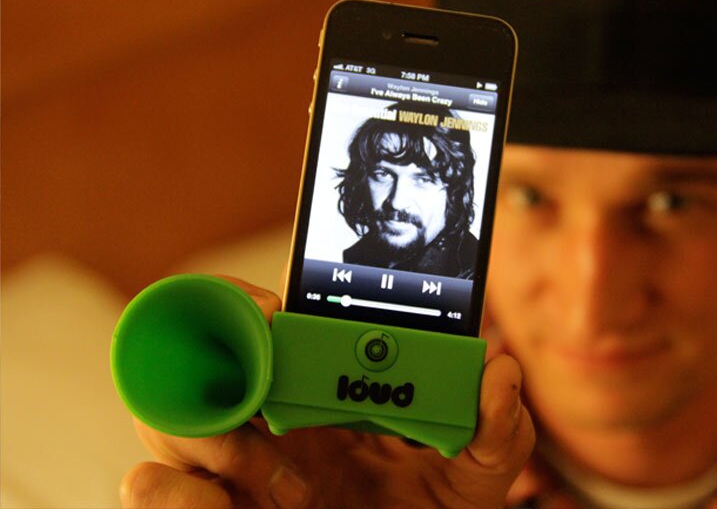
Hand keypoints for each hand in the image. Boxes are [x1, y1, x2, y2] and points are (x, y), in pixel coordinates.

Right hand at [120, 277, 534, 508]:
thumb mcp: (473, 477)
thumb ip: (496, 431)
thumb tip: (499, 372)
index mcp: (327, 387)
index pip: (273, 319)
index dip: (255, 297)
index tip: (271, 305)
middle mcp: (268, 413)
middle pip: (203, 353)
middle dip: (219, 352)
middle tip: (261, 380)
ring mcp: (231, 463)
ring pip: (166, 414)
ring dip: (212, 435)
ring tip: (281, 476)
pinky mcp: (208, 507)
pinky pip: (149, 485)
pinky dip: (174, 493)